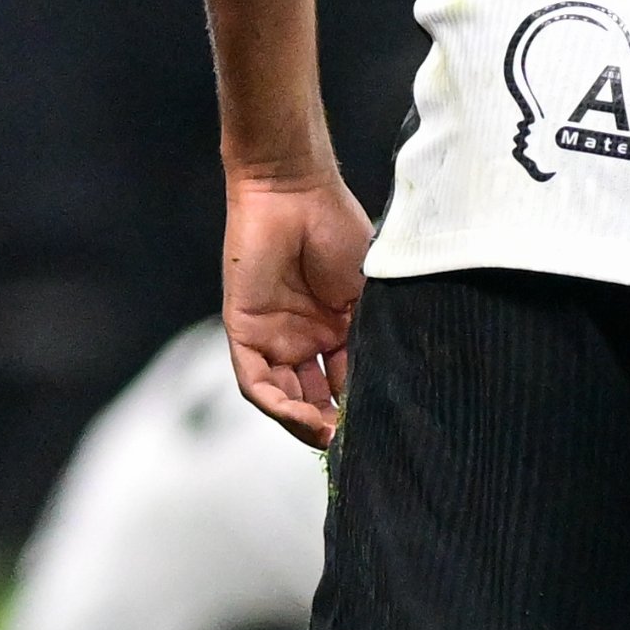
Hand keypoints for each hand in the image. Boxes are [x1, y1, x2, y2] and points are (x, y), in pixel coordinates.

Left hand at [223, 165, 370, 447]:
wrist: (296, 189)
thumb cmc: (338, 227)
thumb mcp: (367, 291)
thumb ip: (371, 335)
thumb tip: (385, 384)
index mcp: (335, 327)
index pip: (345, 381)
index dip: (358, 407)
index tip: (380, 427)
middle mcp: (302, 337)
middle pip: (313, 395)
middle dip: (331, 422)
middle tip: (353, 441)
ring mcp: (273, 335)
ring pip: (283, 395)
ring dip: (304, 421)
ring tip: (329, 435)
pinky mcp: (244, 329)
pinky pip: (255, 380)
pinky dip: (276, 404)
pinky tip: (301, 417)